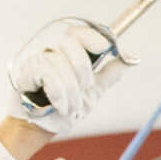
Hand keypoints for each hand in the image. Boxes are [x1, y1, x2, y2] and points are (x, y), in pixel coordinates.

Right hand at [8, 23, 127, 133]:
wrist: (47, 125)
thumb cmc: (68, 106)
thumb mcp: (95, 90)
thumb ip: (109, 73)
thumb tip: (131, 58)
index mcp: (70, 54)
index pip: (79, 34)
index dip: (92, 37)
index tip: (104, 47)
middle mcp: (54, 52)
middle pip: (70, 43)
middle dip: (83, 69)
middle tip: (85, 87)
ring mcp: (40, 59)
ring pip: (60, 63)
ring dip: (72, 91)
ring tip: (71, 106)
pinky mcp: (28, 71)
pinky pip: (48, 75)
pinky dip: (59, 95)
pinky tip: (59, 106)